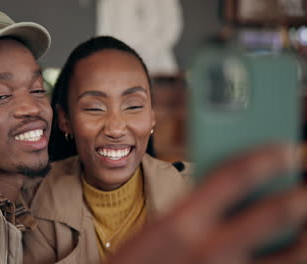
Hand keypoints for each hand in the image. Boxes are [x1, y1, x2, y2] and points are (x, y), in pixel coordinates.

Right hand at [107, 144, 306, 263]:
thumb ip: (193, 207)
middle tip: (305, 187)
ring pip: (292, 254)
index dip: (264, 157)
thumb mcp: (157, 229)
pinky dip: (289, 260)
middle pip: (275, 214)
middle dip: (300, 195)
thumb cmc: (139, 262)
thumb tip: (236, 188)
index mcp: (179, 223)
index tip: (285, 148)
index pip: (233, 176)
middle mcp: (209, 250)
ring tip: (304, 223)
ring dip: (305, 234)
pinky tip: (288, 252)